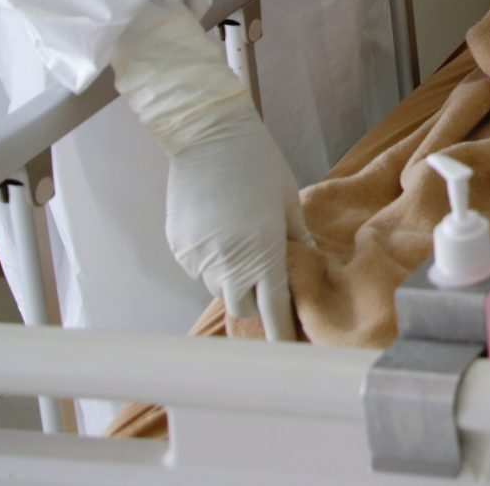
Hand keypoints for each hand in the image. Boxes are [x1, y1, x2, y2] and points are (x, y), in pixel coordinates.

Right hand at [163, 98, 309, 338]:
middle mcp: (229, 263)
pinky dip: (213, 262)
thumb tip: (310, 265)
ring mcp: (200, 258)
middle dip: (257, 304)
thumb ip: (299, 240)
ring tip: (243, 244)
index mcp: (265, 253)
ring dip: (234, 280)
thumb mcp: (289, 201)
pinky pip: (199, 270)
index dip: (283, 335)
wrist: (208, 137)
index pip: (275, 312)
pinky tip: (220, 231)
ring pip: (220, 289)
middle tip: (268, 285)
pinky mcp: (180, 249)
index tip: (291, 352)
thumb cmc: (258, 163)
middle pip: (244, 309)